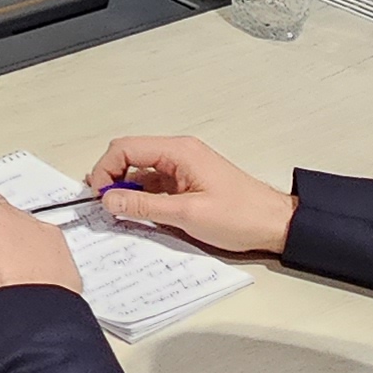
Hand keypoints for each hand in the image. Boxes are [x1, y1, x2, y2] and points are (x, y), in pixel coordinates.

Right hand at [83, 137, 294, 258]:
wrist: (274, 223)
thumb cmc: (241, 215)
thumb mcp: (187, 214)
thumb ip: (144, 207)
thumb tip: (109, 200)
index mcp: (179, 151)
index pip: (125, 148)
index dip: (105, 170)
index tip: (99, 195)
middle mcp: (178, 153)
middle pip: (129, 156)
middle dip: (111, 178)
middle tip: (104, 204)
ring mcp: (182, 168)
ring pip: (139, 172)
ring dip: (126, 190)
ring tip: (119, 213)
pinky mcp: (186, 183)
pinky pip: (153, 185)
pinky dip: (141, 198)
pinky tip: (139, 215)